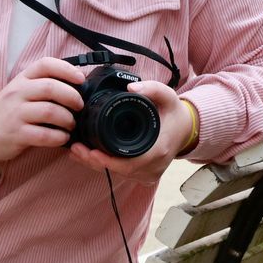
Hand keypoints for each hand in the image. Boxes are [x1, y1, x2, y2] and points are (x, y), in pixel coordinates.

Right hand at [0, 57, 85, 163]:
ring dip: (68, 119)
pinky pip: (44, 135)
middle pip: (50, 88)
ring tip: (71, 124)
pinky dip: (59, 137)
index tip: (81, 79)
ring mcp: (16, 113)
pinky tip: (63, 137)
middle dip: (72, 97)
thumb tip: (79, 83)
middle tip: (80, 106)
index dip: (67, 69)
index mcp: (23, 79)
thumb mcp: (22, 90)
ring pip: (50, 111)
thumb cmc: (8, 110)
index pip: (45, 64)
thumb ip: (44, 84)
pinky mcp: (16, 134)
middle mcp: (18, 93)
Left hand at [67, 80, 192, 184]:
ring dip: (96, 165)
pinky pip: (122, 174)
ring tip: (77, 151)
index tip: (90, 151)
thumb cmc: (174, 113)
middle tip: (76, 149)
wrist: (187, 129)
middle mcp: (154, 166)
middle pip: (120, 171)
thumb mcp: (168, 95)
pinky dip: (105, 166)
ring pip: (118, 174)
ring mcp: (150, 174)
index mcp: (159, 149)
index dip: (108, 161)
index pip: (130, 163)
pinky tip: (89, 157)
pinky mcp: (144, 176)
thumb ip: (151, 88)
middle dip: (95, 162)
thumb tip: (131, 87)